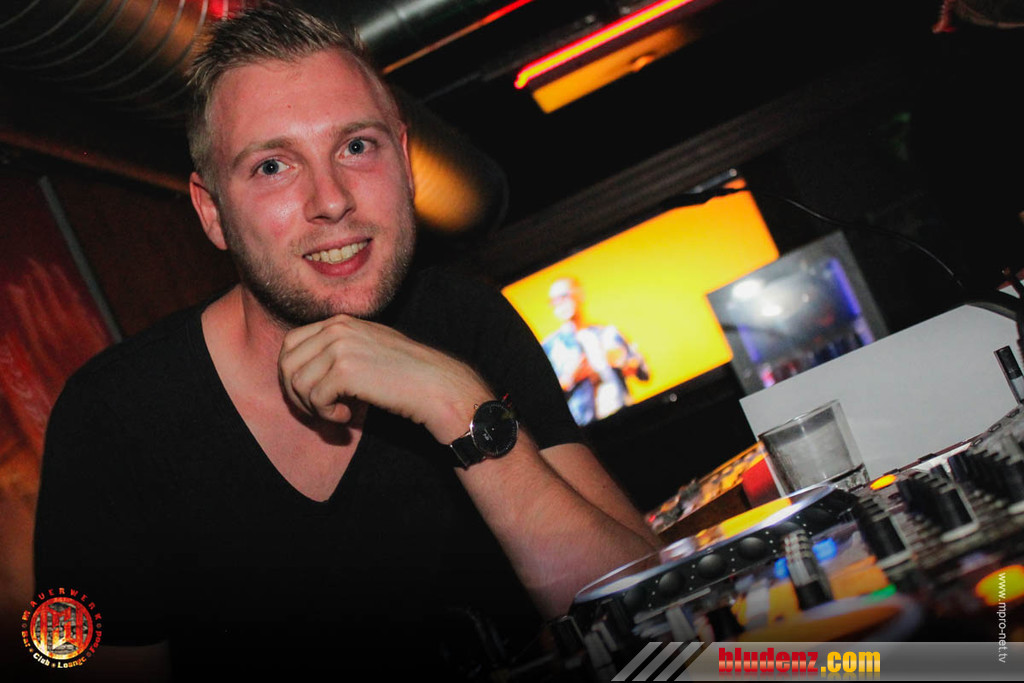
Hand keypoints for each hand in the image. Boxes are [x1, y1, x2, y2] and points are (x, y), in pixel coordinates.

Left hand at [278, 314, 491, 442]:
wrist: (435, 384)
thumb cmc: (405, 374)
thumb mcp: (368, 347)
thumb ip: (337, 349)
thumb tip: (303, 371)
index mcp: (340, 321)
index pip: (291, 343)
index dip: (292, 373)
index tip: (310, 394)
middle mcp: (337, 328)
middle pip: (287, 363)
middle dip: (295, 393)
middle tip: (318, 411)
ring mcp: (340, 347)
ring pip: (297, 382)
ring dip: (312, 407)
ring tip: (337, 414)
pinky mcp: (345, 370)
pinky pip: (315, 398)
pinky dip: (326, 414)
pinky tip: (347, 417)